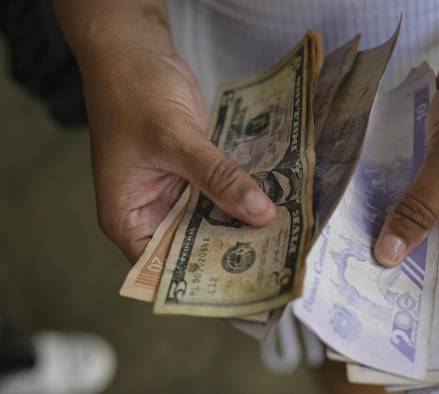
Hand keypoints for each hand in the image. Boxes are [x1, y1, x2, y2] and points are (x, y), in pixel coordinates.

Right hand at [82, 52, 276, 261]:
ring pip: (211, 221)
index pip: (163, 269)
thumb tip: (262, 213)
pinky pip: (221, 194)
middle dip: (231, 253)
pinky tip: (275, 205)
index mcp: (128, 219)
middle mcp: (150, 213)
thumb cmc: (134, 95)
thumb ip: (218, 178)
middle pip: (193, 248)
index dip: (201, 282)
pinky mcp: (194, 174)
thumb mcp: (175, 140)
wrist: (135, 53)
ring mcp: (174, 193)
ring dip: (242, 225)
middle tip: (277, 264)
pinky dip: (242, 198)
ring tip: (285, 240)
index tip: (245, 289)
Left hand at [373, 43, 438, 266]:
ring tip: (357, 253)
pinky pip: (422, 188)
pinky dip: (401, 195)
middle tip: (363, 280)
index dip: (432, 285)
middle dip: (410, 255)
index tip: (390, 300)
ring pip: (431, 215)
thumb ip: (421, 208)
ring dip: (401, 224)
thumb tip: (387, 255)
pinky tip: (368, 212)